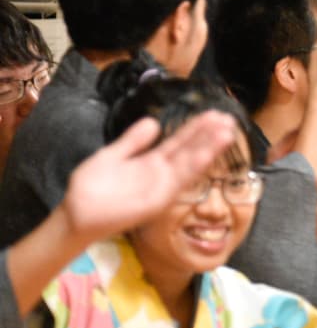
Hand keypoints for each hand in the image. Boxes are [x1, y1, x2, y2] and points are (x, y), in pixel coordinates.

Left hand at [61, 112, 236, 242]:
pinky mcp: (158, 200)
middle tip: (228, 119)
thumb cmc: (92, 188)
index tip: (214, 114)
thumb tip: (154, 122)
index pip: (180, 141)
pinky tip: (207, 155)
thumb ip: (133, 141)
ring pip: (190, 164)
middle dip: (209, 135)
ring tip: (227, 132)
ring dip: (209, 149)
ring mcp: (162, 186)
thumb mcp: (112, 155)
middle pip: (190, 150)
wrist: (77, 213)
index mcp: (153, 161)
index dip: (197, 127)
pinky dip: (194, 168)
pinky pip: (178, 182)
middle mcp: (162, 173)